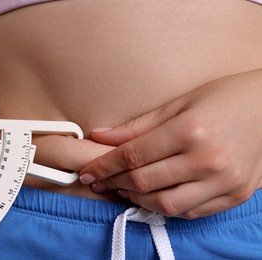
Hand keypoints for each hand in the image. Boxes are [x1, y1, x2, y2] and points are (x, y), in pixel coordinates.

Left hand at [80, 69, 261, 218]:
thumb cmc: (225, 98)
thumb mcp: (179, 104)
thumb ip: (138, 125)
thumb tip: (101, 136)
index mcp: (190, 130)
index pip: (133, 155)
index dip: (105, 165)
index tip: (88, 171)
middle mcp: (208, 159)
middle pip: (145, 182)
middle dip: (114, 183)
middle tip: (99, 180)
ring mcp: (224, 181)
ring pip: (164, 204)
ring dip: (136, 199)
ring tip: (122, 188)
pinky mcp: (234, 195)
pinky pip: (189, 212)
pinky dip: (164, 207)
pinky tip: (152, 196)